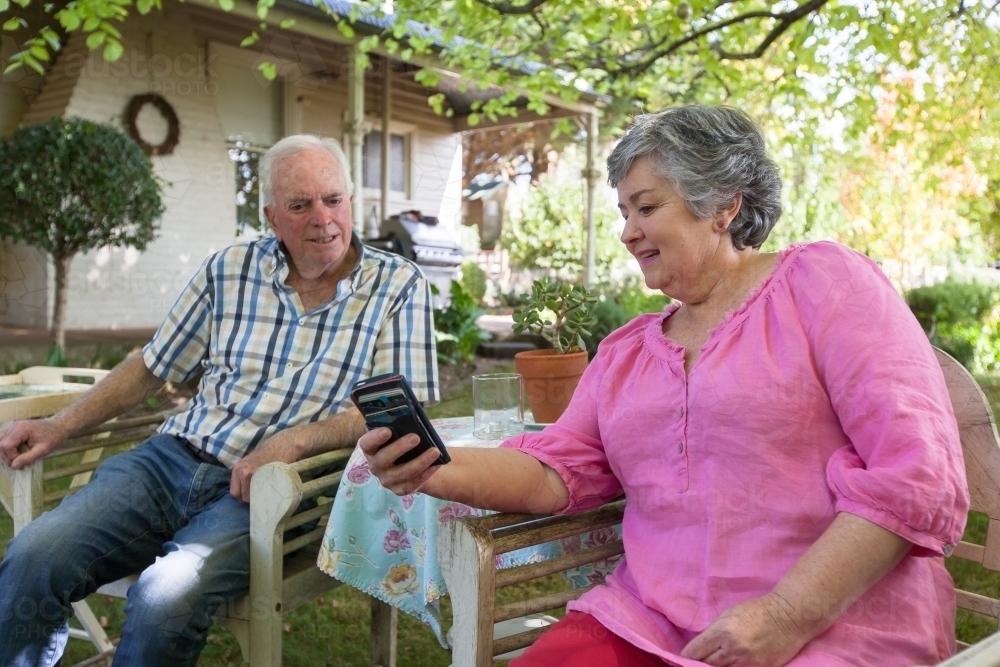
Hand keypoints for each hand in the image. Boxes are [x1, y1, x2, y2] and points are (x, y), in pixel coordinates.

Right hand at [0, 418, 68, 469]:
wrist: (58, 427)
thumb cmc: (53, 437)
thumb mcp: (43, 450)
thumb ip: (28, 458)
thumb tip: (14, 465)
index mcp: (21, 428)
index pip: (6, 445)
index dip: (11, 456)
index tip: (21, 461)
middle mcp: (14, 426)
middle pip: (1, 444)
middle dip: (8, 456)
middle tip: (19, 462)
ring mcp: (13, 427)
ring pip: (0, 442)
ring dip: (6, 453)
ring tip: (17, 458)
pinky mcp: (14, 430)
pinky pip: (5, 440)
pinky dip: (8, 448)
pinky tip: (16, 453)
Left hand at [230, 433, 299, 502]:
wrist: (281, 445)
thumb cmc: (267, 454)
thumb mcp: (249, 462)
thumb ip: (243, 475)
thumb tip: (242, 493)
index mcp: (237, 468)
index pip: (234, 492)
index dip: (241, 496)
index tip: (250, 496)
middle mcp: (242, 471)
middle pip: (240, 496)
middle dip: (248, 499)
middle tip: (257, 497)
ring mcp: (253, 474)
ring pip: (250, 497)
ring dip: (256, 498)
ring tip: (263, 493)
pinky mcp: (264, 476)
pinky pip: (260, 493)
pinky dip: (263, 495)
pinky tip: (268, 491)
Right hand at [358, 428, 442, 495]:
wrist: (410, 461)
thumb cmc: (401, 441)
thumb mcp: (397, 434)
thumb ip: (399, 428)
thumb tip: (411, 422)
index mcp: (371, 449)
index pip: (366, 444)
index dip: (375, 437)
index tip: (388, 430)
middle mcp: (376, 466)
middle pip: (384, 459)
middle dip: (400, 448)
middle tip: (416, 437)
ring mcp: (387, 480)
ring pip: (403, 473)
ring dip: (420, 461)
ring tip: (434, 451)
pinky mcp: (400, 489)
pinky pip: (413, 483)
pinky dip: (426, 473)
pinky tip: (436, 464)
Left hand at [681, 593, 809, 666]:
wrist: (789, 616)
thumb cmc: (757, 610)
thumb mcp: (729, 614)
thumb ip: (714, 631)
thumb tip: (701, 646)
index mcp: (722, 632)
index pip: (695, 651)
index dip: (686, 656)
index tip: (682, 658)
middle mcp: (733, 649)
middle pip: (706, 664)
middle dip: (699, 663)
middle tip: (696, 661)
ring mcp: (748, 662)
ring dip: (716, 666)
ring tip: (713, 662)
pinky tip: (731, 664)